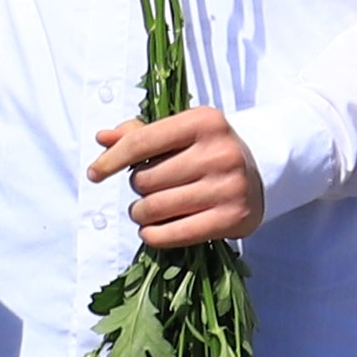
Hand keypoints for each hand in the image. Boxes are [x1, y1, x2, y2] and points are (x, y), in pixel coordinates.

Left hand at [89, 102, 261, 248]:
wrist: (262, 173)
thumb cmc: (208, 151)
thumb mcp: (180, 133)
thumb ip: (140, 134)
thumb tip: (103, 138)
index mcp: (205, 121)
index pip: (142, 142)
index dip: (111, 160)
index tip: (94, 174)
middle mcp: (219, 152)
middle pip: (146, 179)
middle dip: (137, 188)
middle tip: (148, 189)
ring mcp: (229, 186)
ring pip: (156, 207)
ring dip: (141, 213)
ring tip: (147, 209)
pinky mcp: (233, 217)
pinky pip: (175, 233)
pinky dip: (154, 235)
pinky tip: (151, 230)